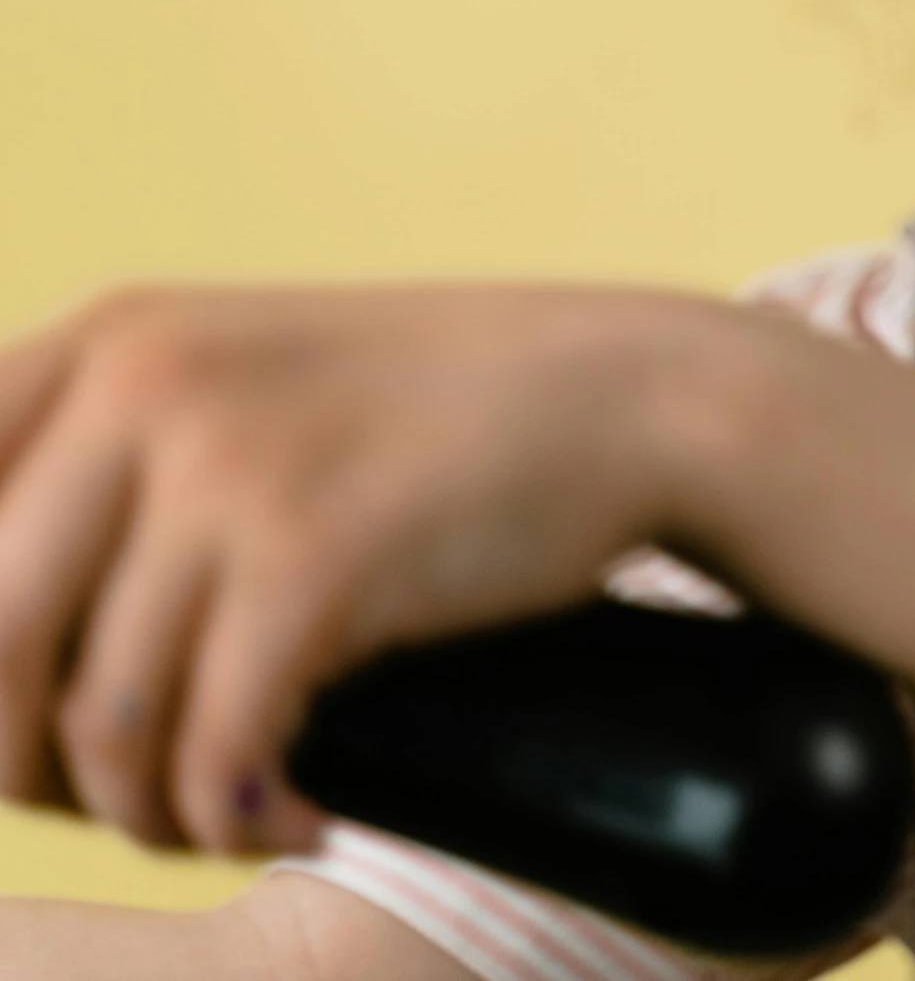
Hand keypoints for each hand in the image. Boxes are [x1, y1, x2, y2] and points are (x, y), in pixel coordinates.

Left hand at [0, 278, 719, 855]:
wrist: (616, 392)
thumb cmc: (422, 416)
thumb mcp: (237, 387)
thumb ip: (101, 469)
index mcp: (109, 335)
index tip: (18, 730)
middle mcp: (144, 381)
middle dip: (28, 762)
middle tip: (116, 795)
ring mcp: (229, 463)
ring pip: (97, 715)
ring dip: (144, 810)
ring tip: (213, 811)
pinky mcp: (315, 553)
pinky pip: (210, 748)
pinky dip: (236, 816)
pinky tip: (295, 810)